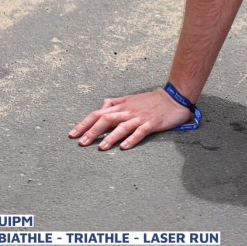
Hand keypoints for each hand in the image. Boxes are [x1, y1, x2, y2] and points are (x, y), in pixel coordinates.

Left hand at [69, 88, 193, 150]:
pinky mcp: (151, 123)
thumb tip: (103, 104)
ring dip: (110, 137)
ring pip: (122, 127)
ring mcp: (139, 117)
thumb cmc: (151, 100)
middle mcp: (128, 111)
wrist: (173, 98)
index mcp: (122, 106)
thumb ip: (116, 102)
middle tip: (81, 143)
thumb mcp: (131, 98)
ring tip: (101, 147)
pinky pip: (140, 132)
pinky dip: (131, 139)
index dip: (85, 123)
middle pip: (106, 119)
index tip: (72, 134)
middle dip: (92, 131)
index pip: (99, 113)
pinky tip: (124, 147)